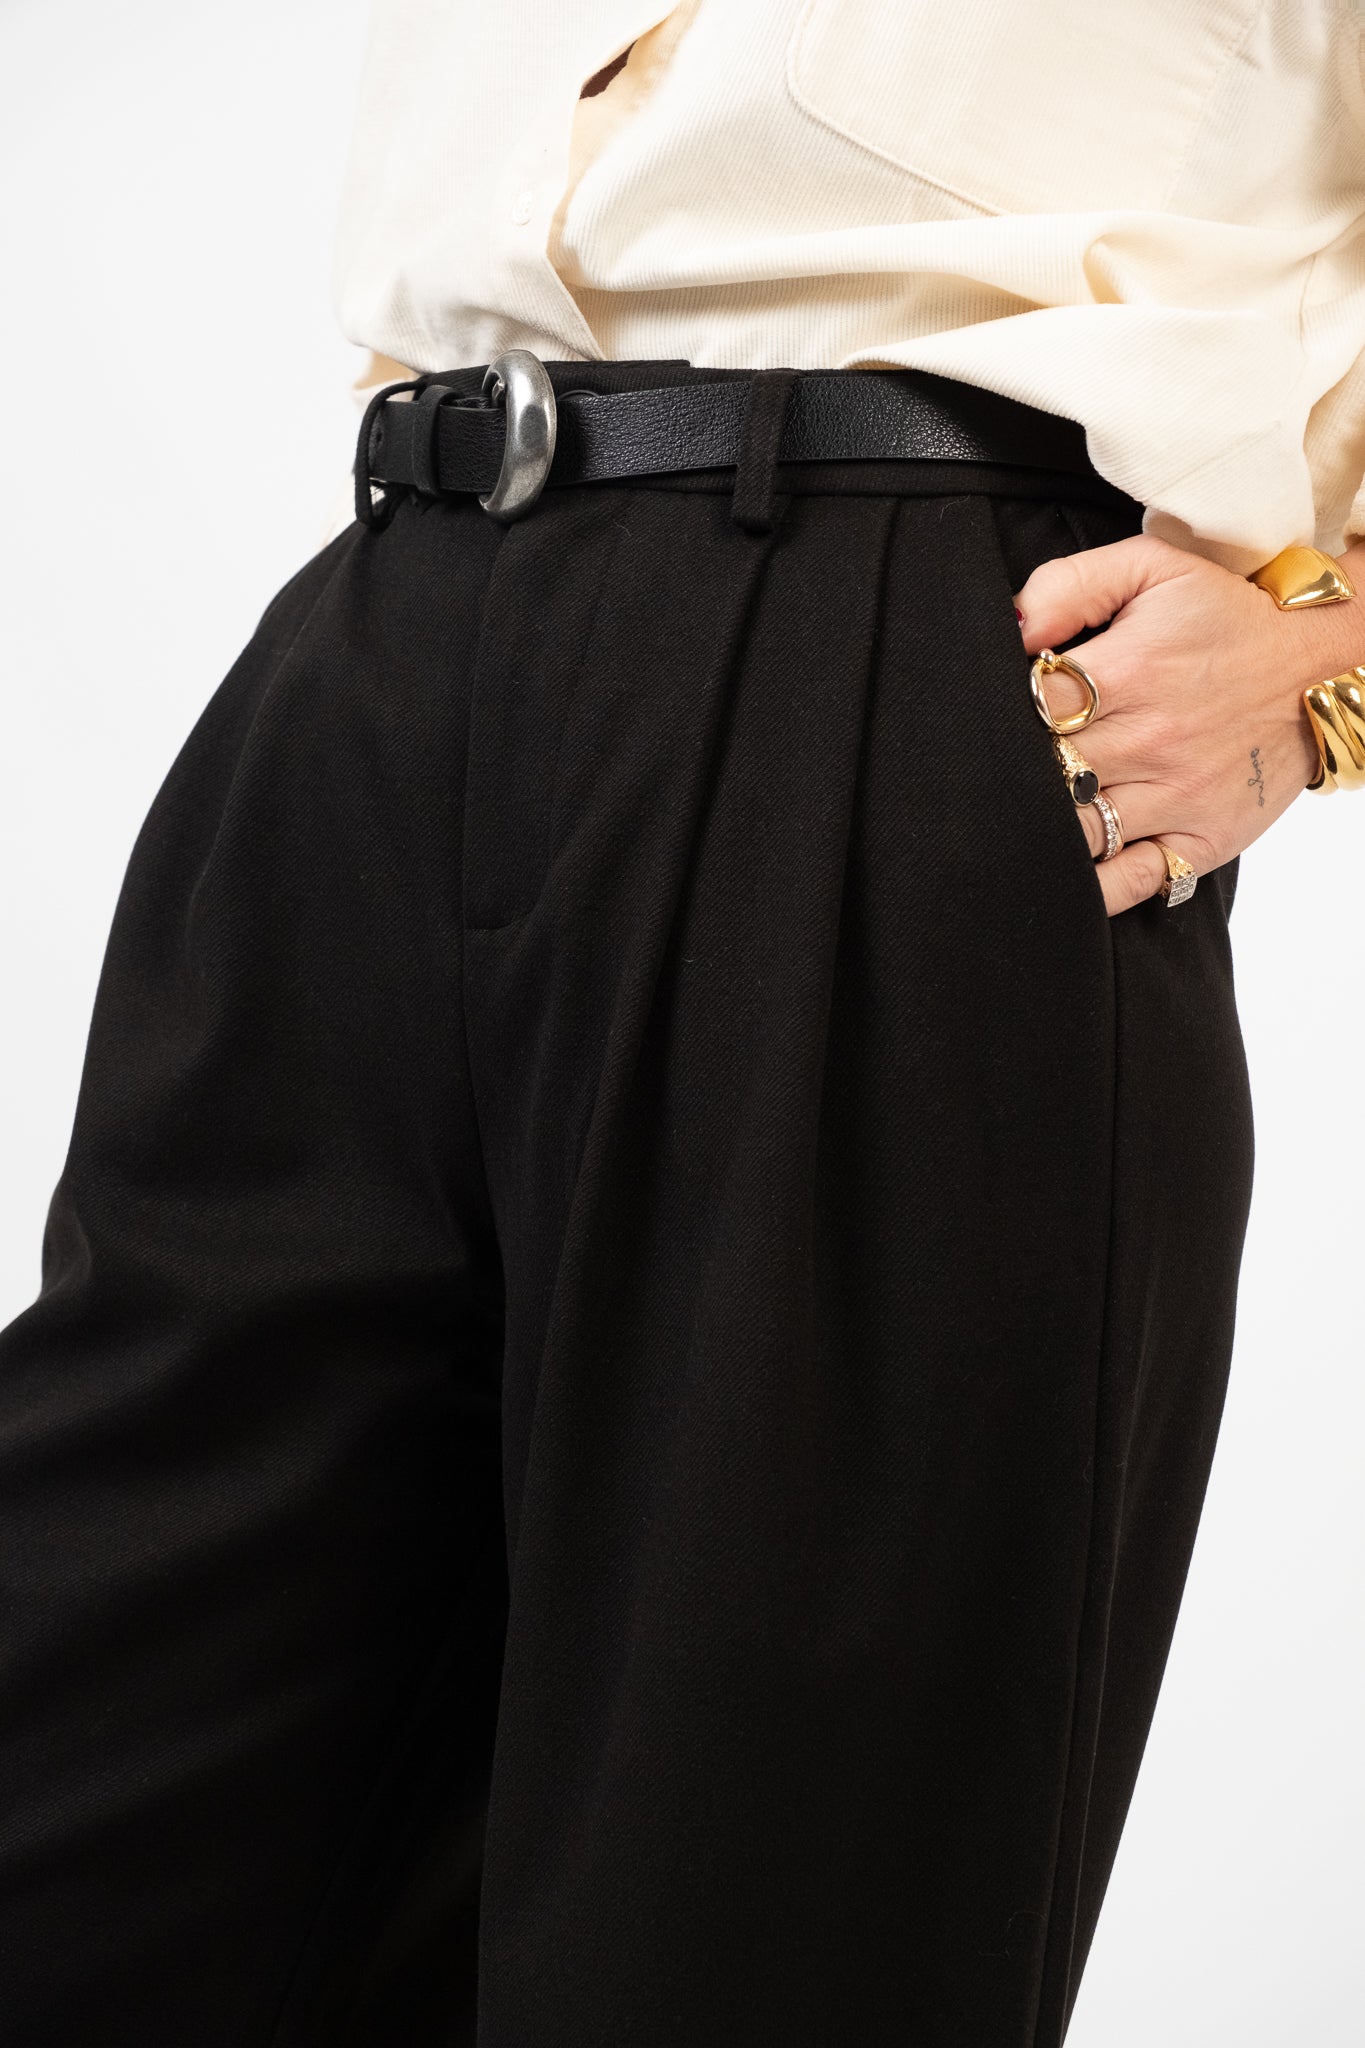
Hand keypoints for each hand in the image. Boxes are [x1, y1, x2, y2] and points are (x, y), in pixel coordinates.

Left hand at [1012, 534, 1364, 914]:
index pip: (1030, 705)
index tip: (1004, 711)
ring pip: (1075, 832)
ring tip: (1024, 813)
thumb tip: (1011, 626)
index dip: (1002, 710)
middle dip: (1013, 772)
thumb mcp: (1152, 568)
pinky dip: (1088, 887)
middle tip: (1002, 768)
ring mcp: (1176, 797)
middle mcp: (1150, 741)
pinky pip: (1128, 882)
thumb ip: (1068, 585)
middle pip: (1043, 774)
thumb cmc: (1228, 617)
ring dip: (1041, 827)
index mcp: (1130, 671)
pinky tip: (1063, 874)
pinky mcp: (1201, 840)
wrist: (1322, 664)